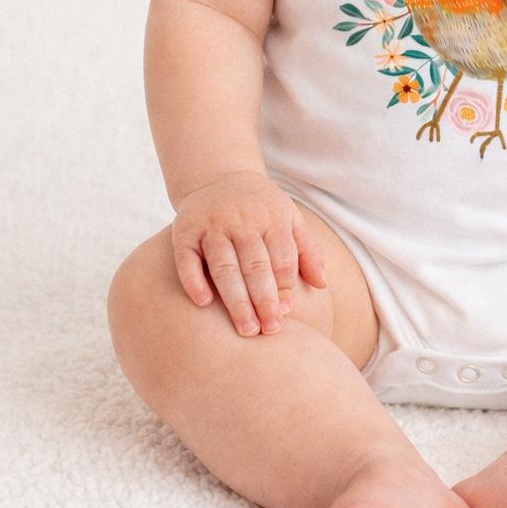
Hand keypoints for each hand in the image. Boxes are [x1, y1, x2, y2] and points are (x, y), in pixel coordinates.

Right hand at [171, 171, 327, 337]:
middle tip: (268, 330)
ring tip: (246, 329)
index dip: (285, 288)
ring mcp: (212, 225)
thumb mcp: (289, 219)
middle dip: (264, 300)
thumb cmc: (261, 208)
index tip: (286, 315)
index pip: (282, 259)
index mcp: (272, 218)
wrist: (218, 177)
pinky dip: (194, 281)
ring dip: (236, 300)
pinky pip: (187, 259)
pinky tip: (204, 303)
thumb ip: (307, 250)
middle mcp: (242, 220)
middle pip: (255, 266)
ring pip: (224, 267)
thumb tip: (322, 284)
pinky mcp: (184, 231)